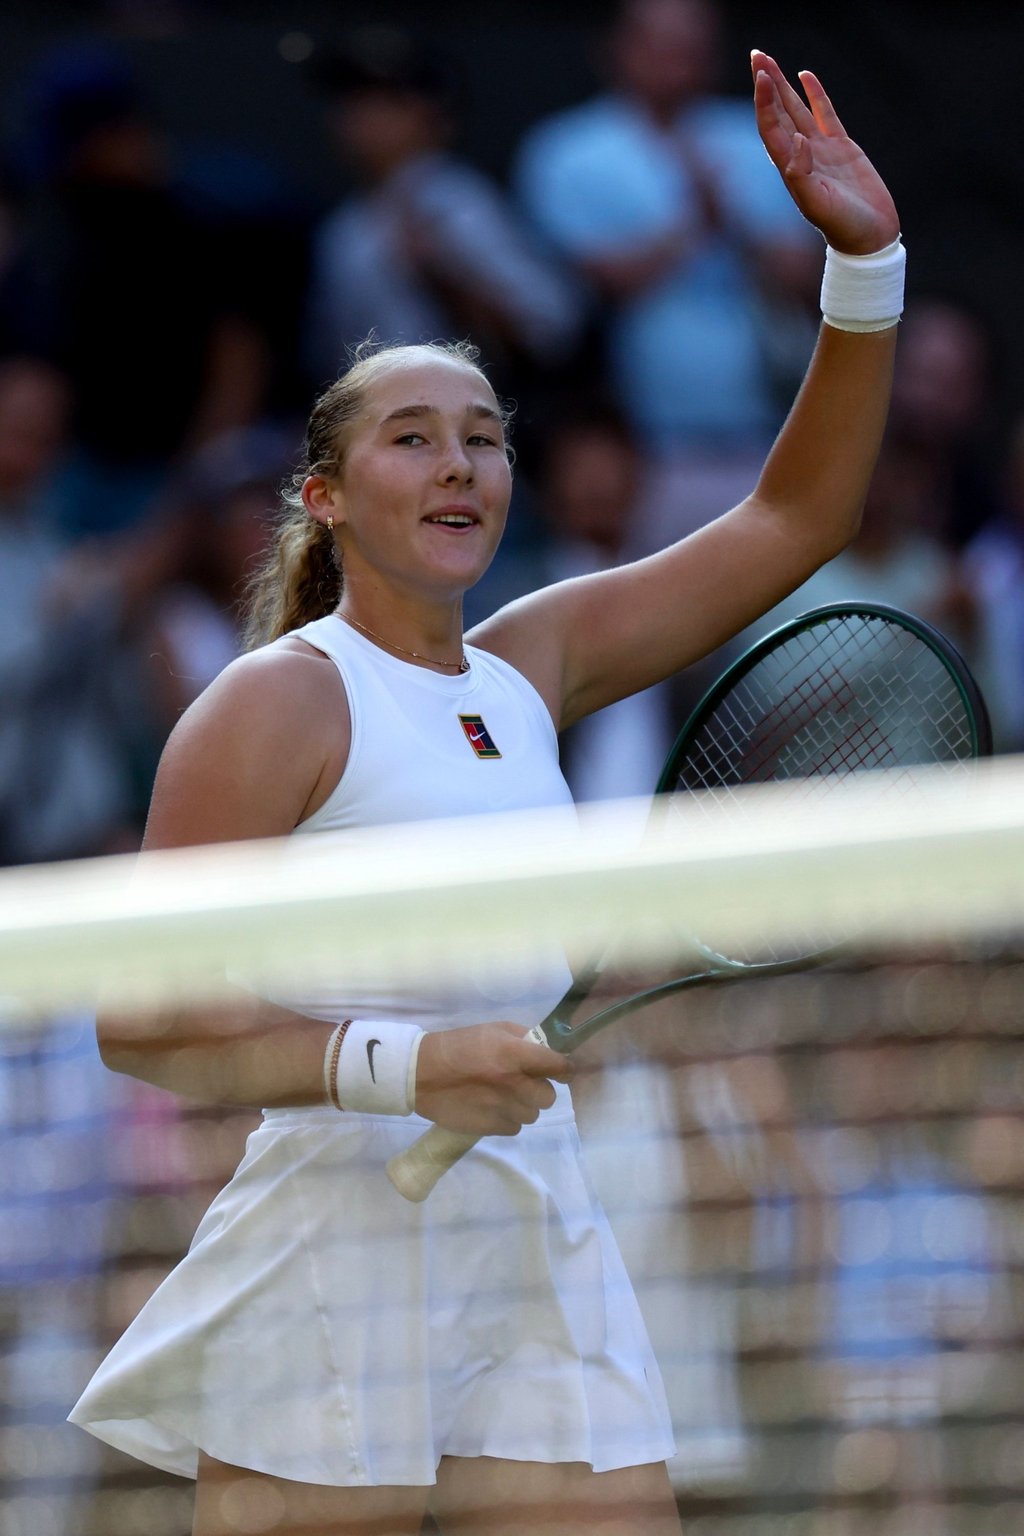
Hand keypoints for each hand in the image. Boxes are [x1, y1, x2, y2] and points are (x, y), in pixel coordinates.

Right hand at [414, 1021, 573, 1135]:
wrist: (421, 1073)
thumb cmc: (459, 1046)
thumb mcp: (492, 1030)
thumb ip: (523, 1039)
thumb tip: (548, 1051)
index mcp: (514, 1054)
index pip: (557, 1066)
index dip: (564, 1069)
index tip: (562, 1071)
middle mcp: (513, 1083)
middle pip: (549, 1097)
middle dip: (539, 1090)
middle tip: (522, 1083)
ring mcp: (502, 1108)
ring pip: (532, 1115)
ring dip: (523, 1106)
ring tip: (502, 1096)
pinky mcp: (490, 1127)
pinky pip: (514, 1128)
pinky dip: (507, 1119)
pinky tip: (491, 1107)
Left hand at [751, 50, 899, 255]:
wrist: (869, 238)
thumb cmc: (844, 227)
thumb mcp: (819, 206)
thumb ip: (802, 176)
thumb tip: (795, 141)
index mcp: (791, 169)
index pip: (771, 128)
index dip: (764, 102)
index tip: (761, 76)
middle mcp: (801, 156)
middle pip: (779, 113)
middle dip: (767, 85)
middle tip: (756, 55)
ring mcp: (821, 150)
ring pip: (798, 109)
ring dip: (783, 86)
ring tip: (770, 61)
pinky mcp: (842, 147)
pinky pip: (825, 114)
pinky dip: (815, 95)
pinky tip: (805, 76)